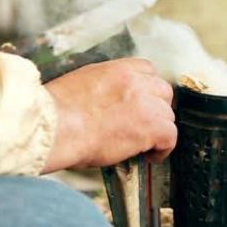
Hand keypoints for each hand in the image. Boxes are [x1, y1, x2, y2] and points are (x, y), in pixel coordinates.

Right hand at [42, 58, 175, 172]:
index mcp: (117, 70)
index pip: (147, 70)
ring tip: (146, 144)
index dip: (148, 89)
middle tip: (147, 124)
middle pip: (163, 92)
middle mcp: (135, 82)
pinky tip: (150, 156)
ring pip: (167, 116)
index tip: (143, 102)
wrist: (57, 127)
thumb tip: (106, 104)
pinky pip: (170, 136)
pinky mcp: (151, 126)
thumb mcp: (79, 85)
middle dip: (157, 108)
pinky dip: (163, 148)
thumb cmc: (57, 114)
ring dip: (158, 130)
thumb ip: (101, 89)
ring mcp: (146, 103)